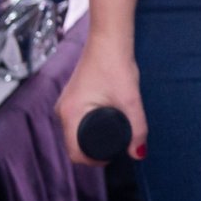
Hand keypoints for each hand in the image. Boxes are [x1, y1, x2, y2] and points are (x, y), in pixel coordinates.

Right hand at [55, 34, 147, 165]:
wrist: (109, 39)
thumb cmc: (116, 65)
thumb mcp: (130, 100)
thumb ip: (137, 128)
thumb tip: (139, 154)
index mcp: (70, 114)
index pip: (74, 153)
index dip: (92, 161)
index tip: (111, 158)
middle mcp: (62, 110)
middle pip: (73, 144)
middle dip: (93, 151)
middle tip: (116, 147)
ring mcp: (65, 103)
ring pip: (75, 133)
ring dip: (91, 139)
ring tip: (112, 136)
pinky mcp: (71, 97)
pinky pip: (76, 121)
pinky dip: (88, 127)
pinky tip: (104, 125)